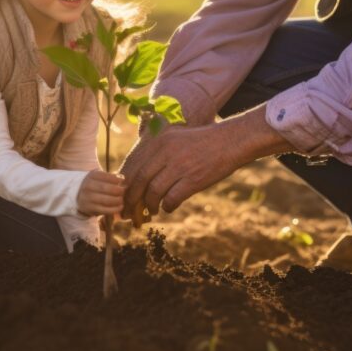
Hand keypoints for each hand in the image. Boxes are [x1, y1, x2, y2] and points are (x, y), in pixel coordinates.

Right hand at [77, 170, 125, 216]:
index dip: (115, 179)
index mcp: (91, 176)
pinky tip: (120, 206)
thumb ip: (110, 177)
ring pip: (106, 200)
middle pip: (105, 188)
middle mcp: (88, 186)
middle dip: (117, 190)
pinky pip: (105, 210)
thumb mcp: (99, 177)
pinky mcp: (90, 209)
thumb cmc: (95, 185)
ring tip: (121, 199)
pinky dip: (115, 209)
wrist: (79, 196)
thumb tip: (123, 179)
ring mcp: (88, 198)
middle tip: (123, 191)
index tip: (122, 180)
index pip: (104, 176)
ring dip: (117, 200)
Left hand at [121, 122, 240, 217]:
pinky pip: (172, 199)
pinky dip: (168, 207)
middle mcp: (166, 152)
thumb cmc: (200, 143)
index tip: (122, 198)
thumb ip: (156, 154)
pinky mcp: (193, 179)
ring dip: (149, 205)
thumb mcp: (174, 139)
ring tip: (151, 210)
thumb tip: (136, 179)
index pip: (133, 167)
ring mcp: (179, 166)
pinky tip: (169, 207)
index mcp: (158, 142)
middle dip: (131, 200)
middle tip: (129, 211)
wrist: (229, 141)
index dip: (125, 186)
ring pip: (153, 192)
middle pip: (139, 181)